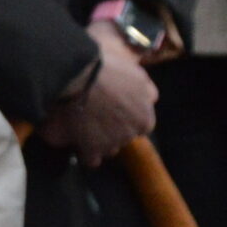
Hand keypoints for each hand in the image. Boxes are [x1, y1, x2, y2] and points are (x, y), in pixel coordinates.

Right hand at [41, 27, 157, 166]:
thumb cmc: (104, 66)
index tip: (114, 110)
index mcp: (146, 114)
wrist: (76, 74)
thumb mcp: (135, 70)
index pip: (142, 123)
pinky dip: (84, 153)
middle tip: (96, 116)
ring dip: (98, 141)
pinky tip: (74, 142)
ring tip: (81, 129)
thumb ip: (145, 87)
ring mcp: (113, 142)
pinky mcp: (93, 150)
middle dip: (113, 130)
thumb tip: (152, 97)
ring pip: (108, 148)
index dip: (127, 117)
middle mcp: (133, 130)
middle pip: (124, 136)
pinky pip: (91, 159)